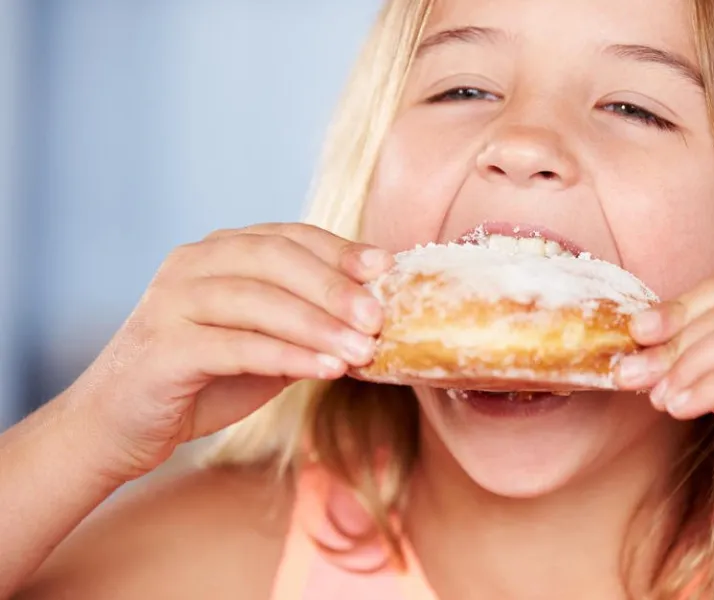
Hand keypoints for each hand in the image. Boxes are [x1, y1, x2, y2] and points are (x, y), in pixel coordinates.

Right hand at [62, 223, 393, 482]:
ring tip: (363, 350)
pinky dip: (287, 356)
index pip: (288, 236)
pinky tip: (326, 369)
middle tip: (379, 317)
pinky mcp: (161, 348)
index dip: (340, 250)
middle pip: (274, 258)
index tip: (387, 268)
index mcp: (218, 252)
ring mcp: (171, 302)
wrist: (119, 426)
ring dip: (318, 325)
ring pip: (256, 300)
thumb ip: (308, 323)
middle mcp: (191, 265)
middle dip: (334, 286)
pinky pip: (235, 345)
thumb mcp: (266, 343)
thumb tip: (377, 317)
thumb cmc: (202, 380)